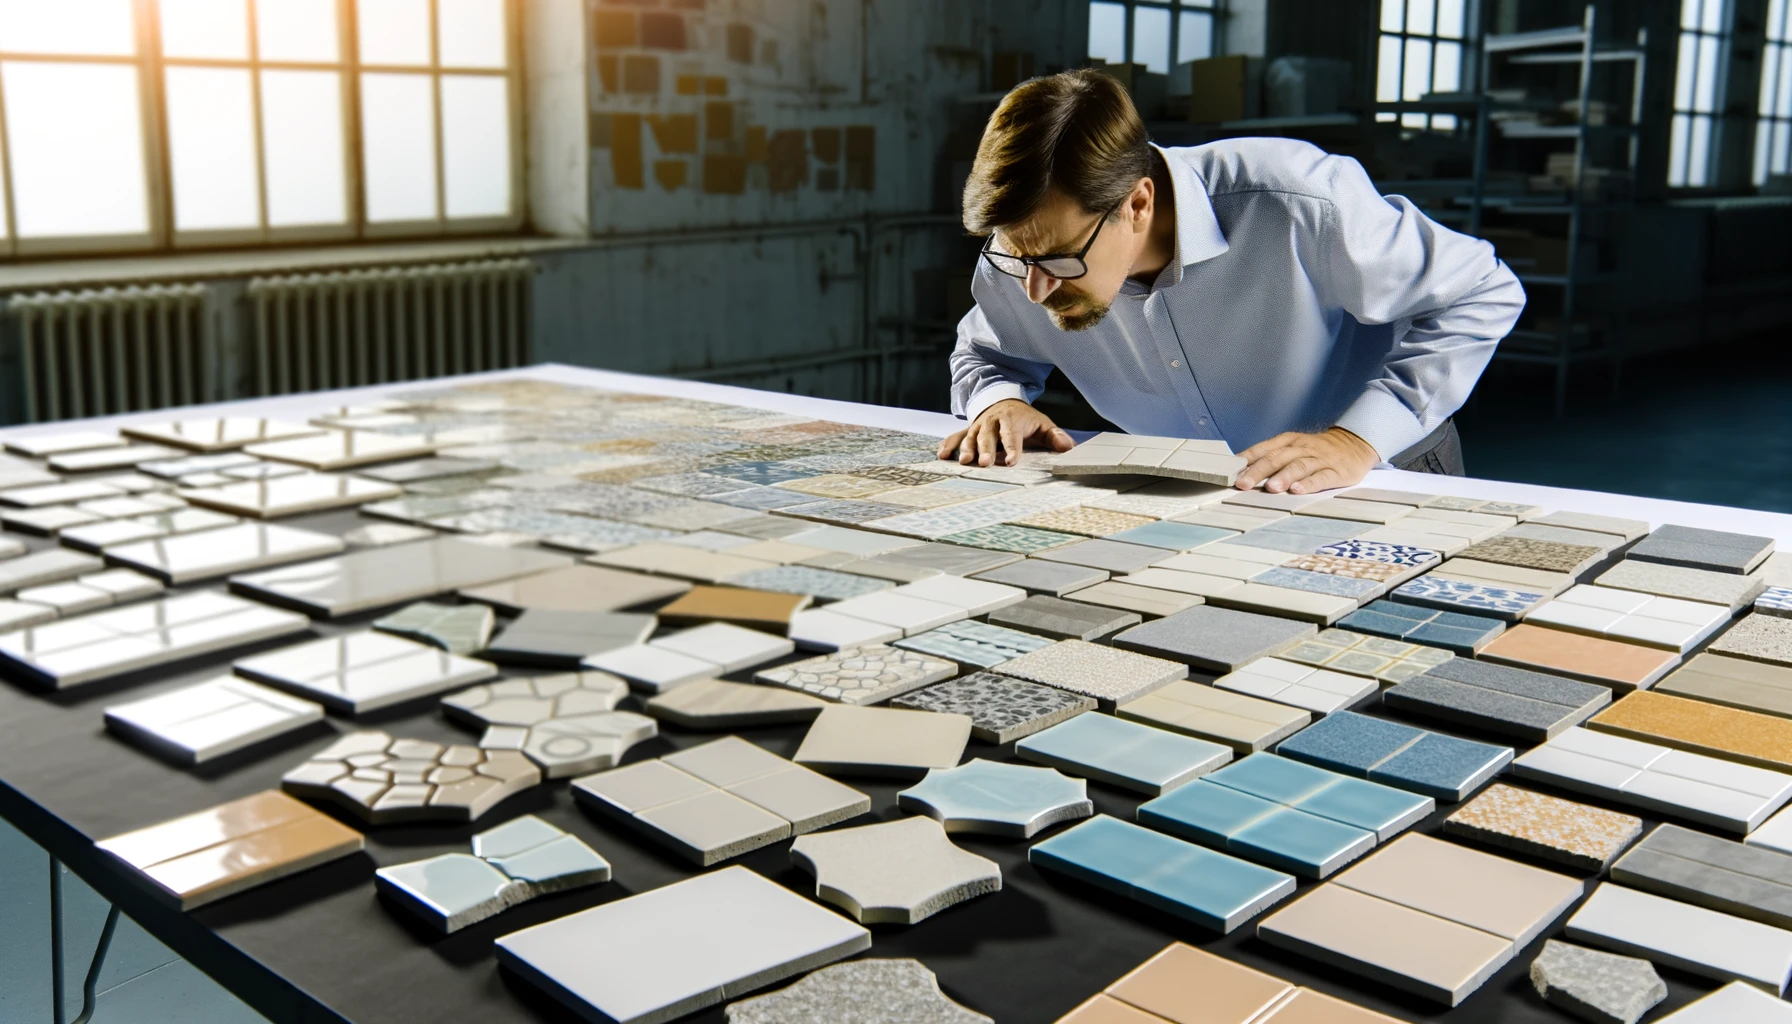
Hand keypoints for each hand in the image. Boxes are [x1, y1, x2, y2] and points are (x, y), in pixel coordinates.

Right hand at [937, 399, 1074, 466]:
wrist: (1002, 401)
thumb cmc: (1024, 419)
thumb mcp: (1042, 424)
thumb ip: (1055, 436)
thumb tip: (1068, 447)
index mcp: (1011, 419)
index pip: (1012, 434)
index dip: (1012, 448)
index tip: (1012, 461)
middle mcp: (992, 422)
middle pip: (988, 436)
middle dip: (986, 450)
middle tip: (986, 463)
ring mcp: (977, 426)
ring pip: (970, 437)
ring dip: (966, 450)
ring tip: (964, 462)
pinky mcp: (967, 430)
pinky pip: (955, 436)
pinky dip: (948, 445)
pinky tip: (943, 455)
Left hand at [1235, 427, 1378, 493]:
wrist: (1355, 444)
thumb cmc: (1316, 450)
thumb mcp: (1293, 447)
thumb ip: (1270, 457)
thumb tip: (1240, 471)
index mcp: (1288, 441)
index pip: (1263, 449)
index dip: (1247, 460)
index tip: (1230, 472)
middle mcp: (1301, 448)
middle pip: (1277, 458)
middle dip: (1258, 471)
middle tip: (1243, 484)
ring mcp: (1319, 459)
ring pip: (1299, 466)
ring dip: (1283, 476)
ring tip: (1271, 487)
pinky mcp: (1336, 471)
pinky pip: (1322, 477)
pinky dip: (1309, 484)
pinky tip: (1298, 490)